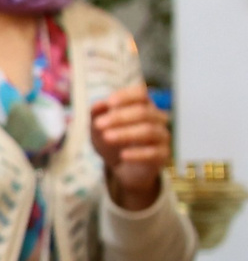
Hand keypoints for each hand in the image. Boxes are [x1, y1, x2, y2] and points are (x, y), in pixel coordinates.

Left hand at [90, 85, 171, 210]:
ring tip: (106, 137)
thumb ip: (96, 114)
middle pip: (143, 112)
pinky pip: (154, 152)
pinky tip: (122, 155)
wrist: (121, 166)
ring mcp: (161, 136)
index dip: (126, 96)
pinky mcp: (162, 154)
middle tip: (98, 124)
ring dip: (126, 133)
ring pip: (149, 130)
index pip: (141, 93)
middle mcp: (156, 118)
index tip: (109, 103)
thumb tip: (99, 104)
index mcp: (142, 105)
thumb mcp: (98, 128)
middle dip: (119, 117)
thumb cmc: (111, 140)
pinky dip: (137, 153)